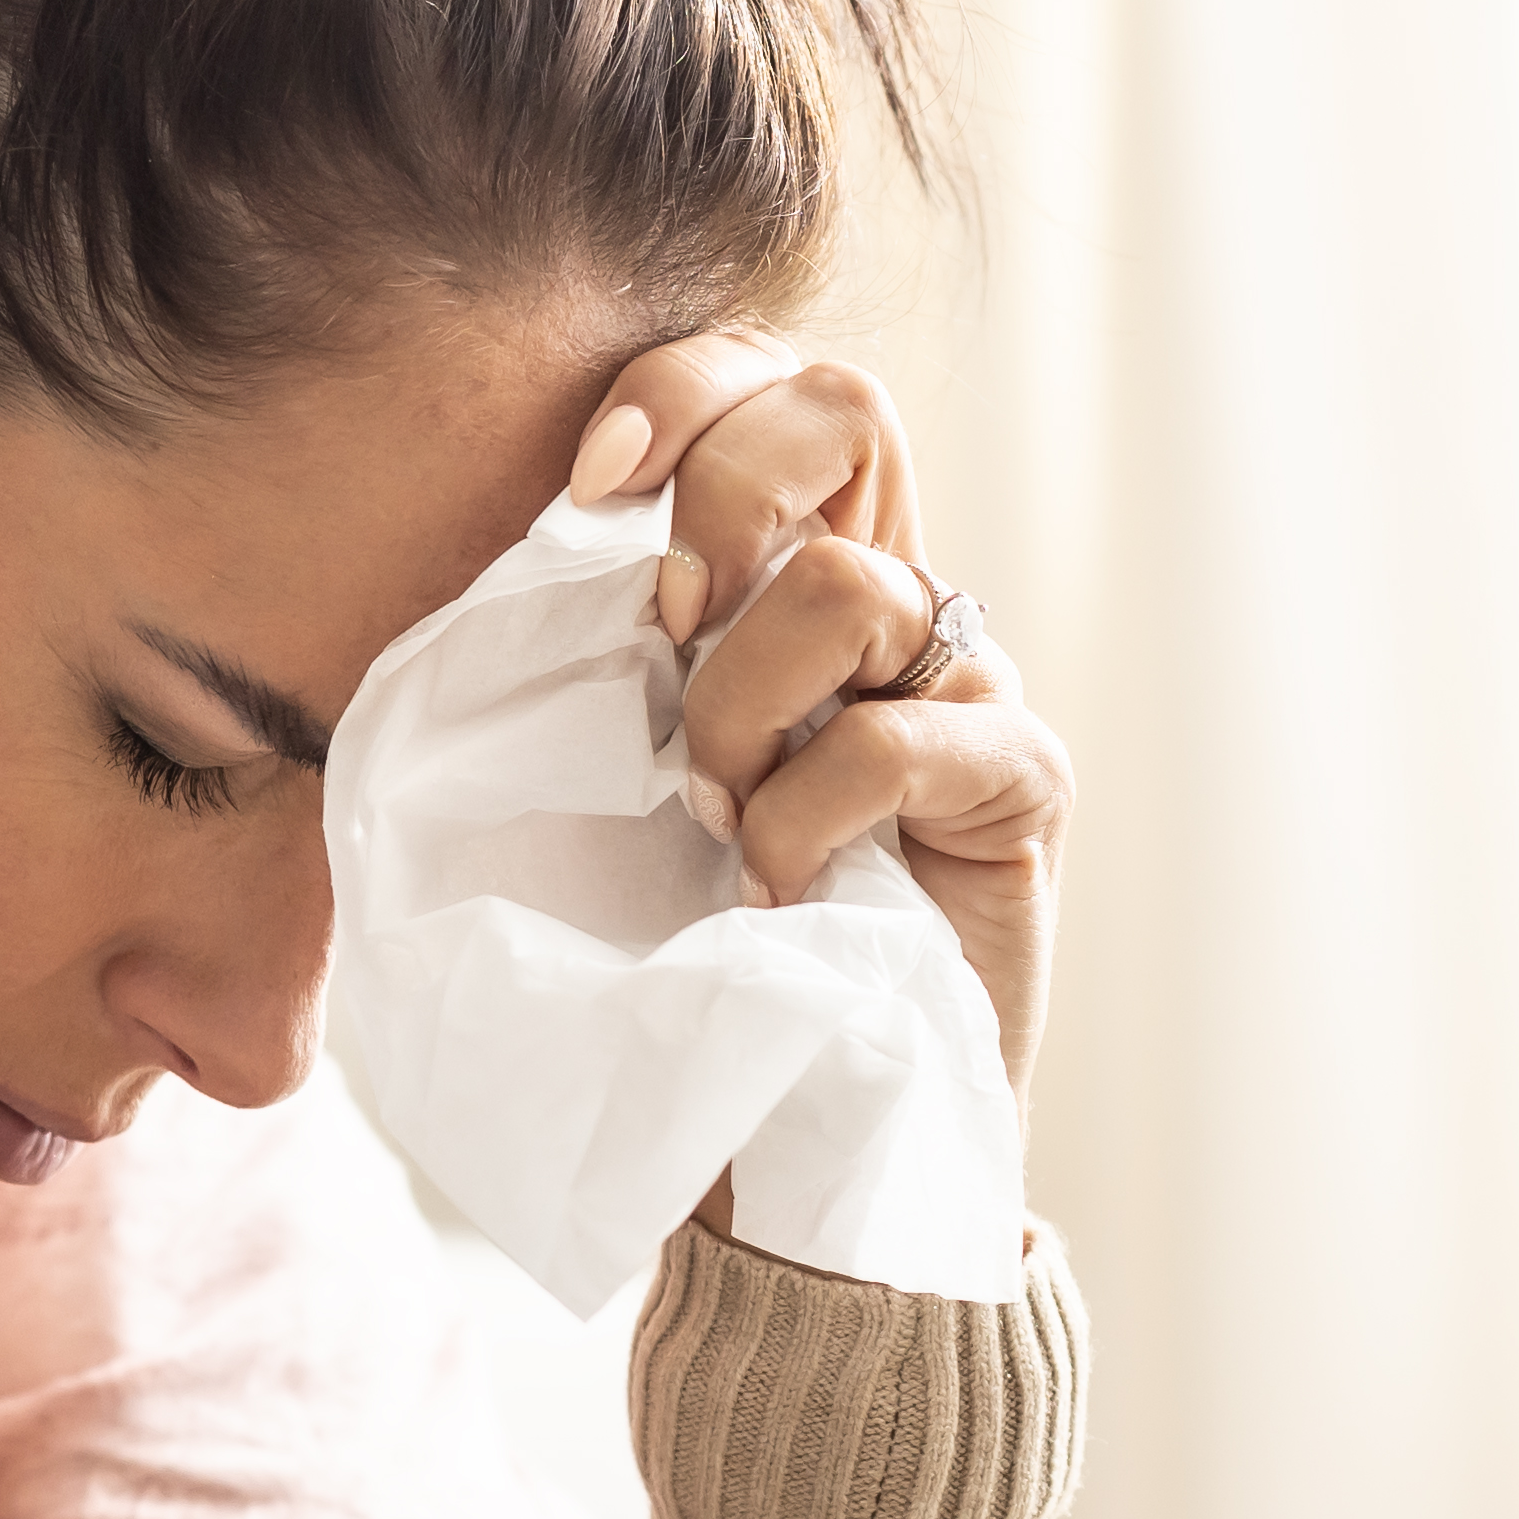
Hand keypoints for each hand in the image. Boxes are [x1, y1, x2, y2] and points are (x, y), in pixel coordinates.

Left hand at [569, 335, 1071, 1089]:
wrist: (788, 1133)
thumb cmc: (677, 955)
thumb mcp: (599, 783)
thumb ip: (583, 672)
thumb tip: (496, 580)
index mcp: (782, 574)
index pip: (767, 385)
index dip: (684, 388)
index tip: (587, 482)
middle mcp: (889, 600)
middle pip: (846, 405)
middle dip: (724, 494)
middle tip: (664, 632)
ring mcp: (966, 682)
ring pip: (854, 585)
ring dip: (742, 709)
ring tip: (717, 823)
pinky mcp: (1022, 779)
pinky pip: (898, 740)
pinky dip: (805, 819)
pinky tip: (778, 895)